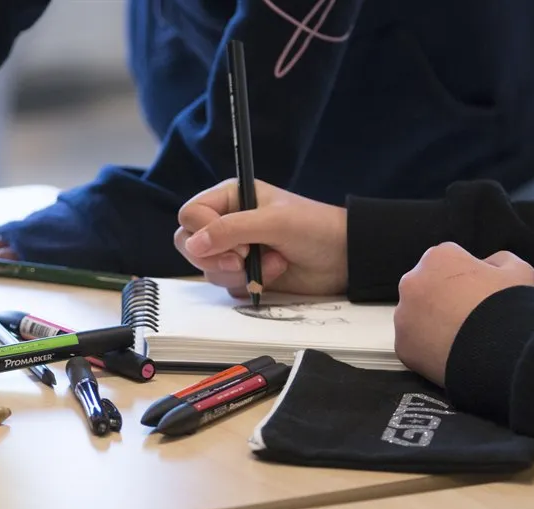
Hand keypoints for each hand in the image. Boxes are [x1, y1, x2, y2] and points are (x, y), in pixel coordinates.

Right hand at [174, 179, 348, 296]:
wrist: (345, 258)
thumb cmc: (315, 228)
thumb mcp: (272, 222)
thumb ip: (230, 229)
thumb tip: (192, 244)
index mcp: (230, 198)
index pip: (191, 215)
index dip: (205, 232)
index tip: (237, 244)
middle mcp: (226, 222)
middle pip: (189, 243)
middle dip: (214, 258)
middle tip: (243, 261)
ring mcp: (234, 250)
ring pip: (207, 269)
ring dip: (239, 273)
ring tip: (274, 263)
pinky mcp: (243, 274)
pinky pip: (226, 285)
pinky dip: (249, 285)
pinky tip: (275, 274)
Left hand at [394, 242, 533, 385]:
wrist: (505, 352)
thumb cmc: (511, 306)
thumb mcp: (519, 270)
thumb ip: (498, 261)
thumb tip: (487, 265)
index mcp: (438, 258)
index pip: (448, 261)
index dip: (467, 277)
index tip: (479, 293)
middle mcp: (412, 282)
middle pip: (426, 287)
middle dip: (443, 298)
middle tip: (468, 317)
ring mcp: (403, 315)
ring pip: (416, 316)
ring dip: (432, 322)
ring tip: (460, 337)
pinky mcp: (402, 345)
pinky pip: (414, 344)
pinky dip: (428, 348)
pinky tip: (451, 353)